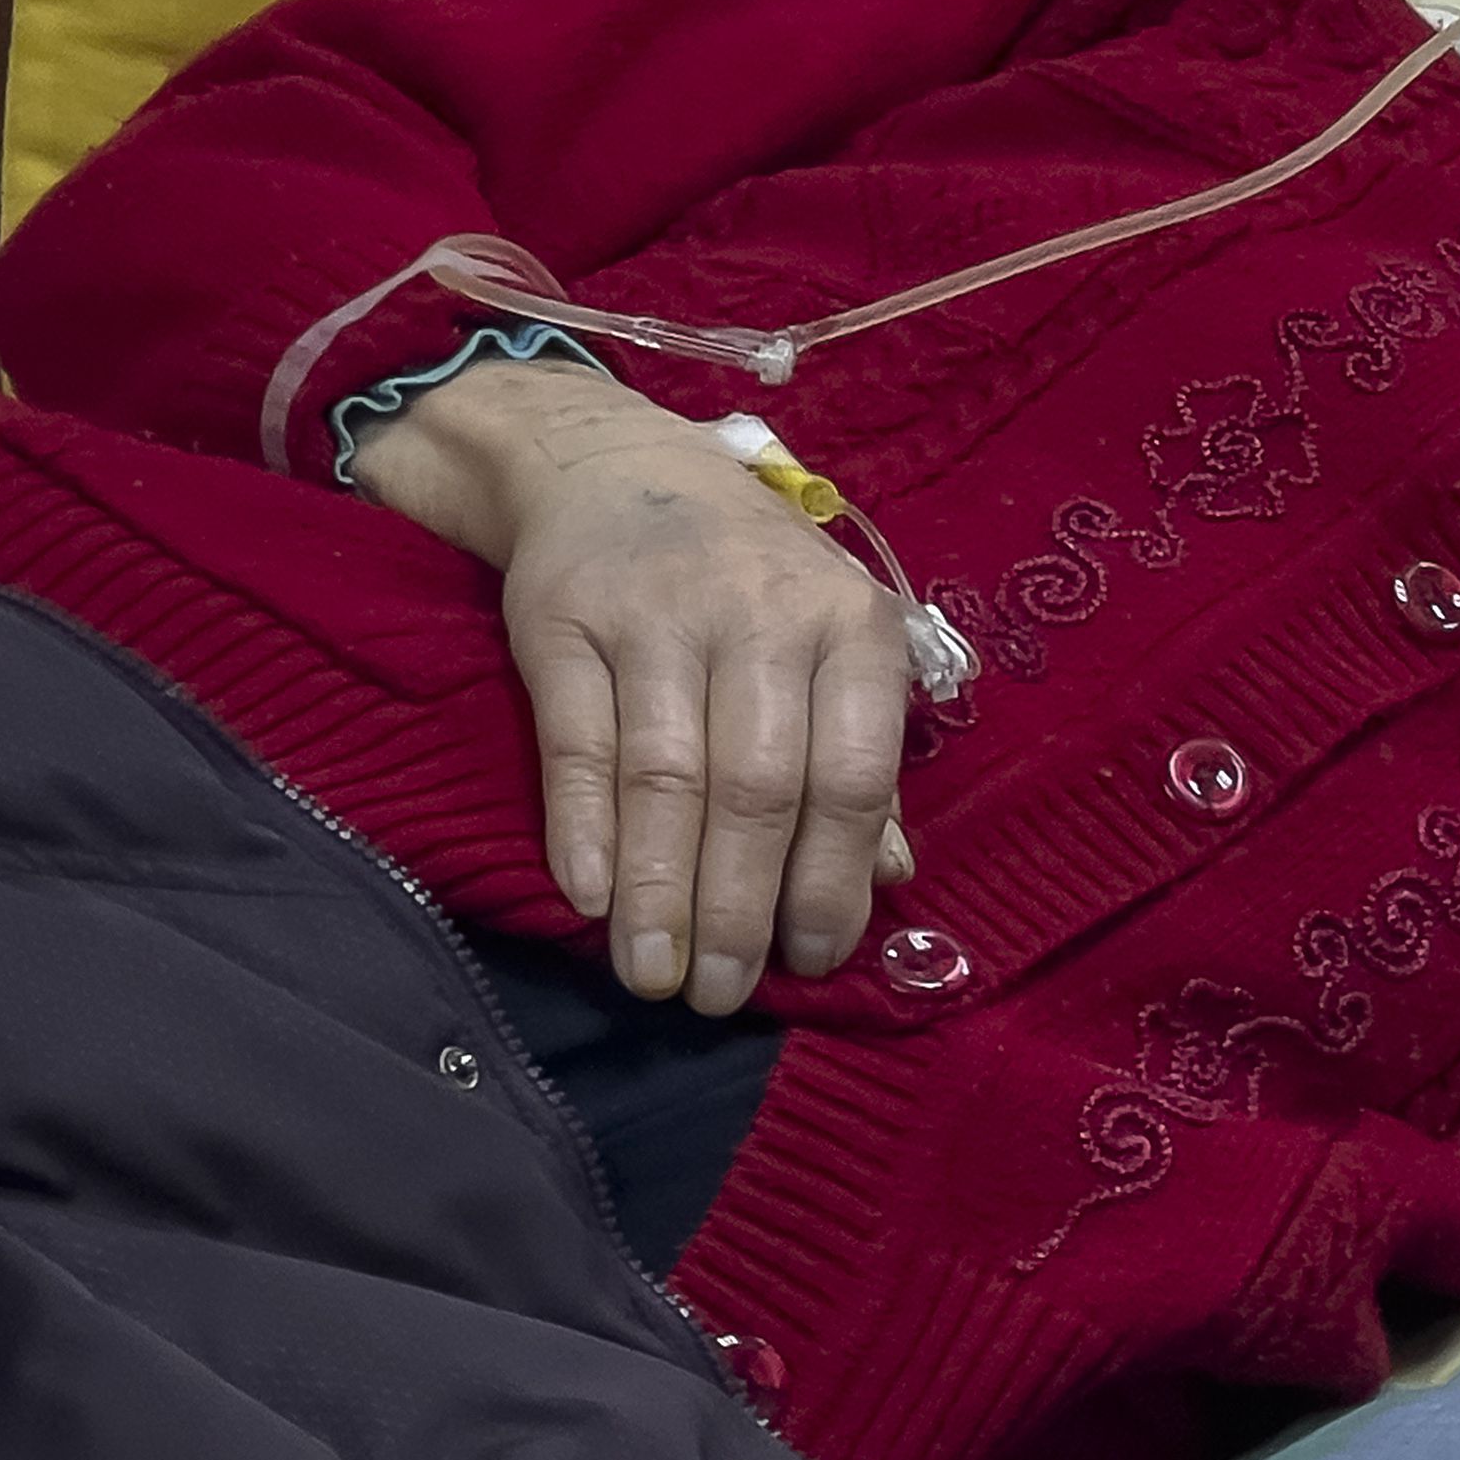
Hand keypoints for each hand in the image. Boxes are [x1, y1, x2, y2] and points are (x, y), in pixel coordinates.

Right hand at [348, 353, 913, 1011]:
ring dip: (660, 893)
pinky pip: (578, 746)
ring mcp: (659, 617)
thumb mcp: (829, 641)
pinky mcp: (564, 622)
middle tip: (721, 993)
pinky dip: (585, 831)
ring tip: (655, 978)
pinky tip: (592, 902)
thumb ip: (862, 758)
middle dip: (739, 907)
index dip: (833, 879)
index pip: (852, 774)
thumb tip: (896, 877)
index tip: (813, 962)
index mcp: (849, 626)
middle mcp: (762, 617)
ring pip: (666, 779)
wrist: (617, 466)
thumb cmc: (750, 577)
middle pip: (757, 789)